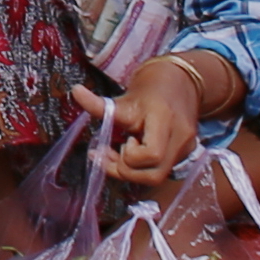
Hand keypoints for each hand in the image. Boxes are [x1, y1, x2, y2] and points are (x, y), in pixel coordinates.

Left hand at [102, 52, 226, 186]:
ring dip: (131, 173)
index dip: (131, 155)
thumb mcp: (124, 99)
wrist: (178, 83)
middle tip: (113, 152)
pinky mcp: (184, 155)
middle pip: (154, 175)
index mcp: (165, 119)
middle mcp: (180, 138)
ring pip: (157, 177)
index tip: (123, 140)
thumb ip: (99, 105)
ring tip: (118, 155)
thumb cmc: (149, 91)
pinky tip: (130, 157)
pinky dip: (141, 170)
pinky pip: (160, 172)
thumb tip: (74, 91)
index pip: (152, 154)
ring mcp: (186, 149)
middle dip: (126, 170)